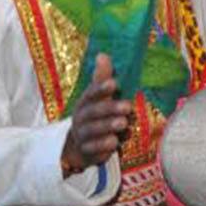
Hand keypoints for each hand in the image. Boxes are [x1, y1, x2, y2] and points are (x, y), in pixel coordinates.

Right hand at [61, 54, 132, 175]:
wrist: (77, 145)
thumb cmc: (94, 116)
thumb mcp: (97, 98)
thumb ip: (102, 79)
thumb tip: (103, 54)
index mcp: (85, 103)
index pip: (91, 94)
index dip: (101, 88)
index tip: (113, 83)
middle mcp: (82, 118)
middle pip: (93, 113)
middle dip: (109, 109)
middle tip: (127, 106)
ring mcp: (83, 135)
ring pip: (93, 131)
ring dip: (108, 126)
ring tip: (123, 123)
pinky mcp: (87, 151)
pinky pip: (93, 149)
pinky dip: (102, 147)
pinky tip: (113, 143)